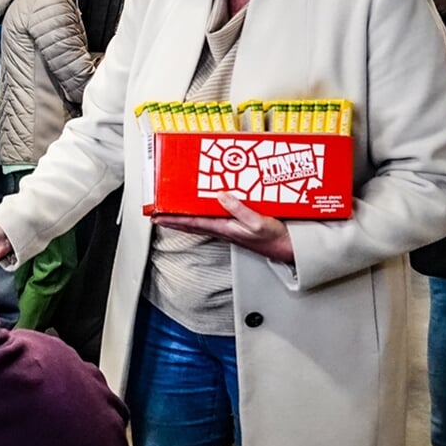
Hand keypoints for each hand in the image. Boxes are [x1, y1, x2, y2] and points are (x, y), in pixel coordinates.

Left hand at [153, 194, 295, 264]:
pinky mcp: (238, 227)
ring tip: (172, 213)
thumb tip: (220, 196)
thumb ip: (239, 209)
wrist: (289, 249)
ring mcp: (230, 229)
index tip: (157, 216)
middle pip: (191, 223)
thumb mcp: (257, 222)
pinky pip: (214, 220)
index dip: (174, 219)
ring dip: (185, 217)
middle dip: (173, 219)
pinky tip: (202, 211)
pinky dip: (203, 215)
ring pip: (201, 222)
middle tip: (156, 215)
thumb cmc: (275, 239)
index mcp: (225, 228)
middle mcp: (224, 229)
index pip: (193, 222)